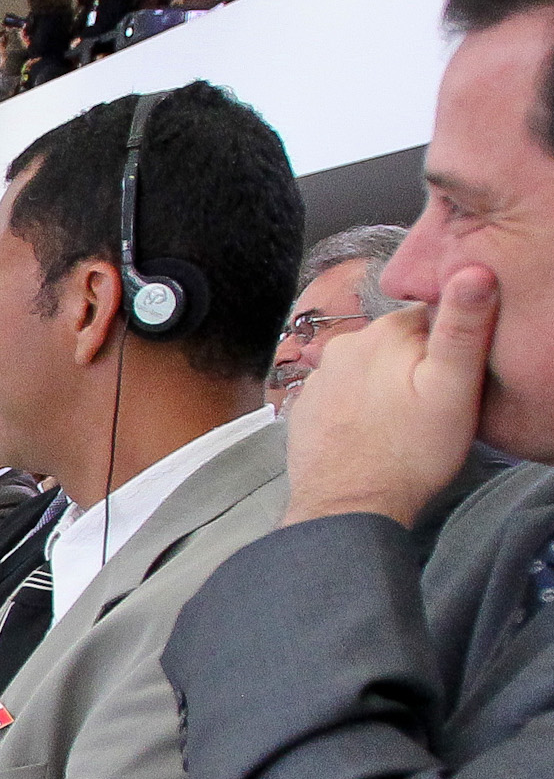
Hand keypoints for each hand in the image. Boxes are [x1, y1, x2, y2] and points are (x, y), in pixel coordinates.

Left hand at [282, 268, 494, 527]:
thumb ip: (464, 327)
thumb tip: (473, 270)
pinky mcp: (304, 407)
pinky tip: (372, 430)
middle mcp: (342, 345)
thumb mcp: (454, 388)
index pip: (431, 316)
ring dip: (385, 386)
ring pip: (368, 368)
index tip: (454, 377)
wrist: (347, 508)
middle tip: (430, 404)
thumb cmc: (410, 453)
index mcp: (383, 332)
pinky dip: (358, 406)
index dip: (449, 345)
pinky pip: (342, 393)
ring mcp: (317, 377)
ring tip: (400, 422)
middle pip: (397, 341)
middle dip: (415, 364)